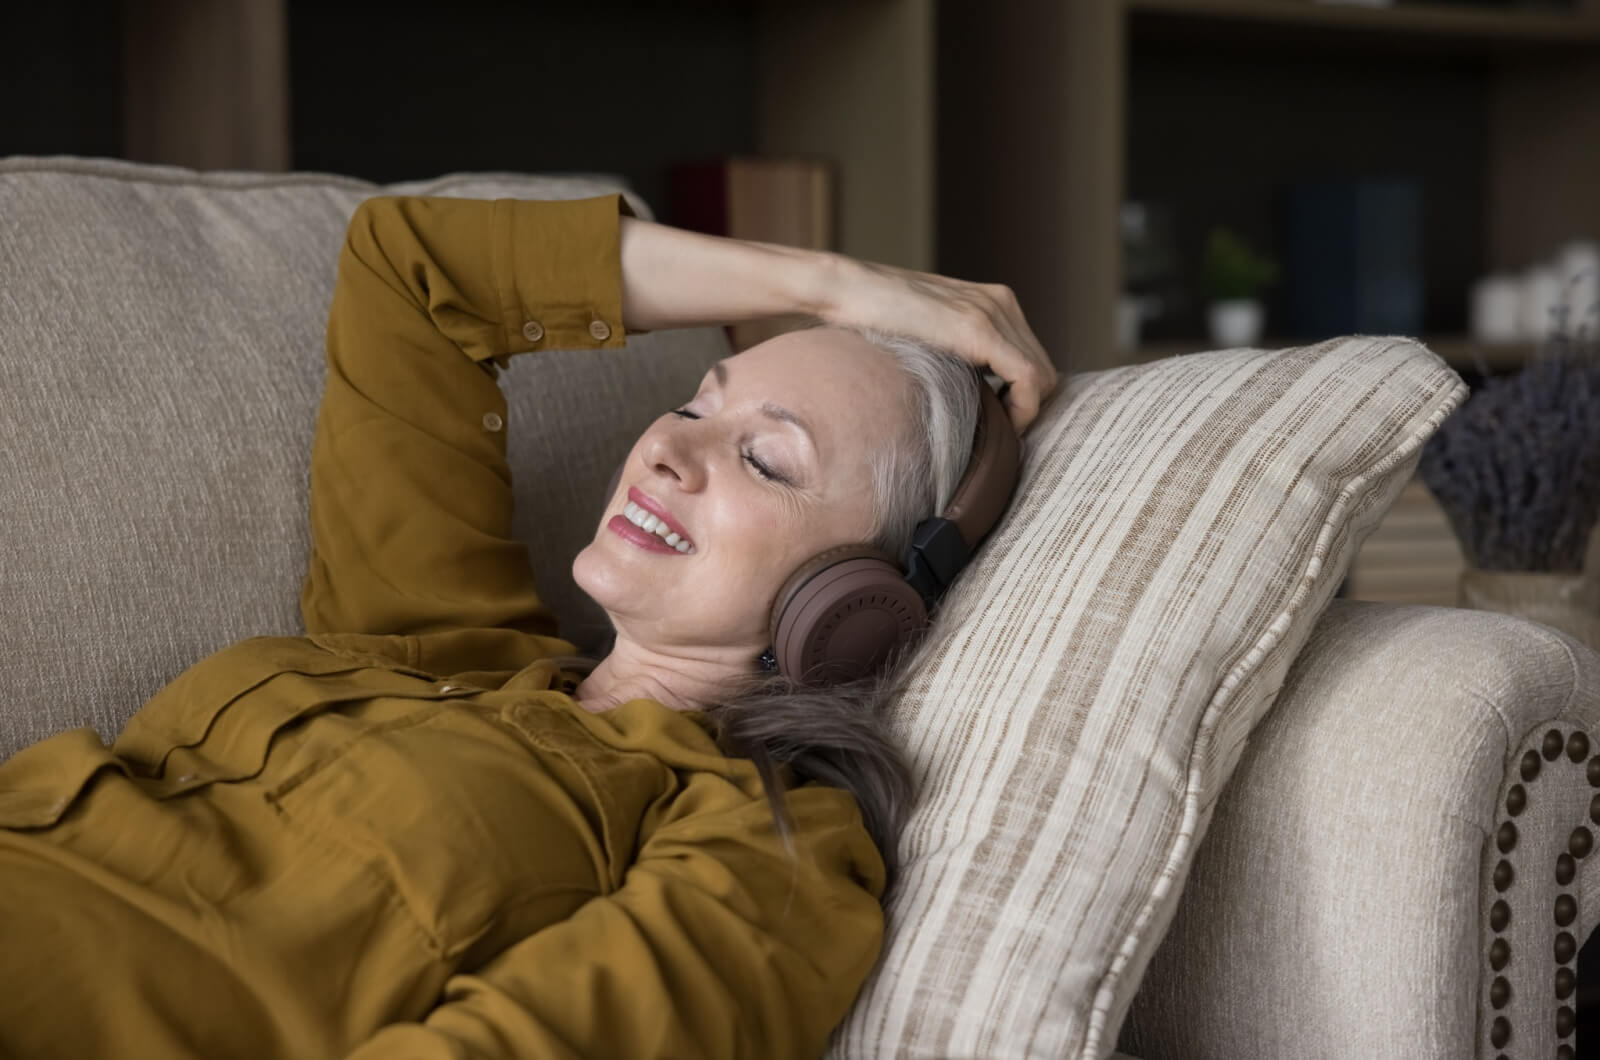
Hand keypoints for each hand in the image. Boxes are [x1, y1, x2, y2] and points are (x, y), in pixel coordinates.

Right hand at [815, 255, 1059, 432]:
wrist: (847, 289)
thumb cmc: (874, 317)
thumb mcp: (930, 333)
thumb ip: (956, 350)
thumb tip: (968, 390)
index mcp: (994, 301)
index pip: (1032, 357)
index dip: (1024, 397)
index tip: (1000, 421)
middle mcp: (1002, 302)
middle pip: (1044, 368)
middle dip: (1028, 406)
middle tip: (998, 430)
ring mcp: (994, 312)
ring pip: (1043, 376)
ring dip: (1025, 411)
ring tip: (995, 429)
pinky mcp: (979, 329)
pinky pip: (1028, 378)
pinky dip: (1022, 409)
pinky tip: (998, 423)